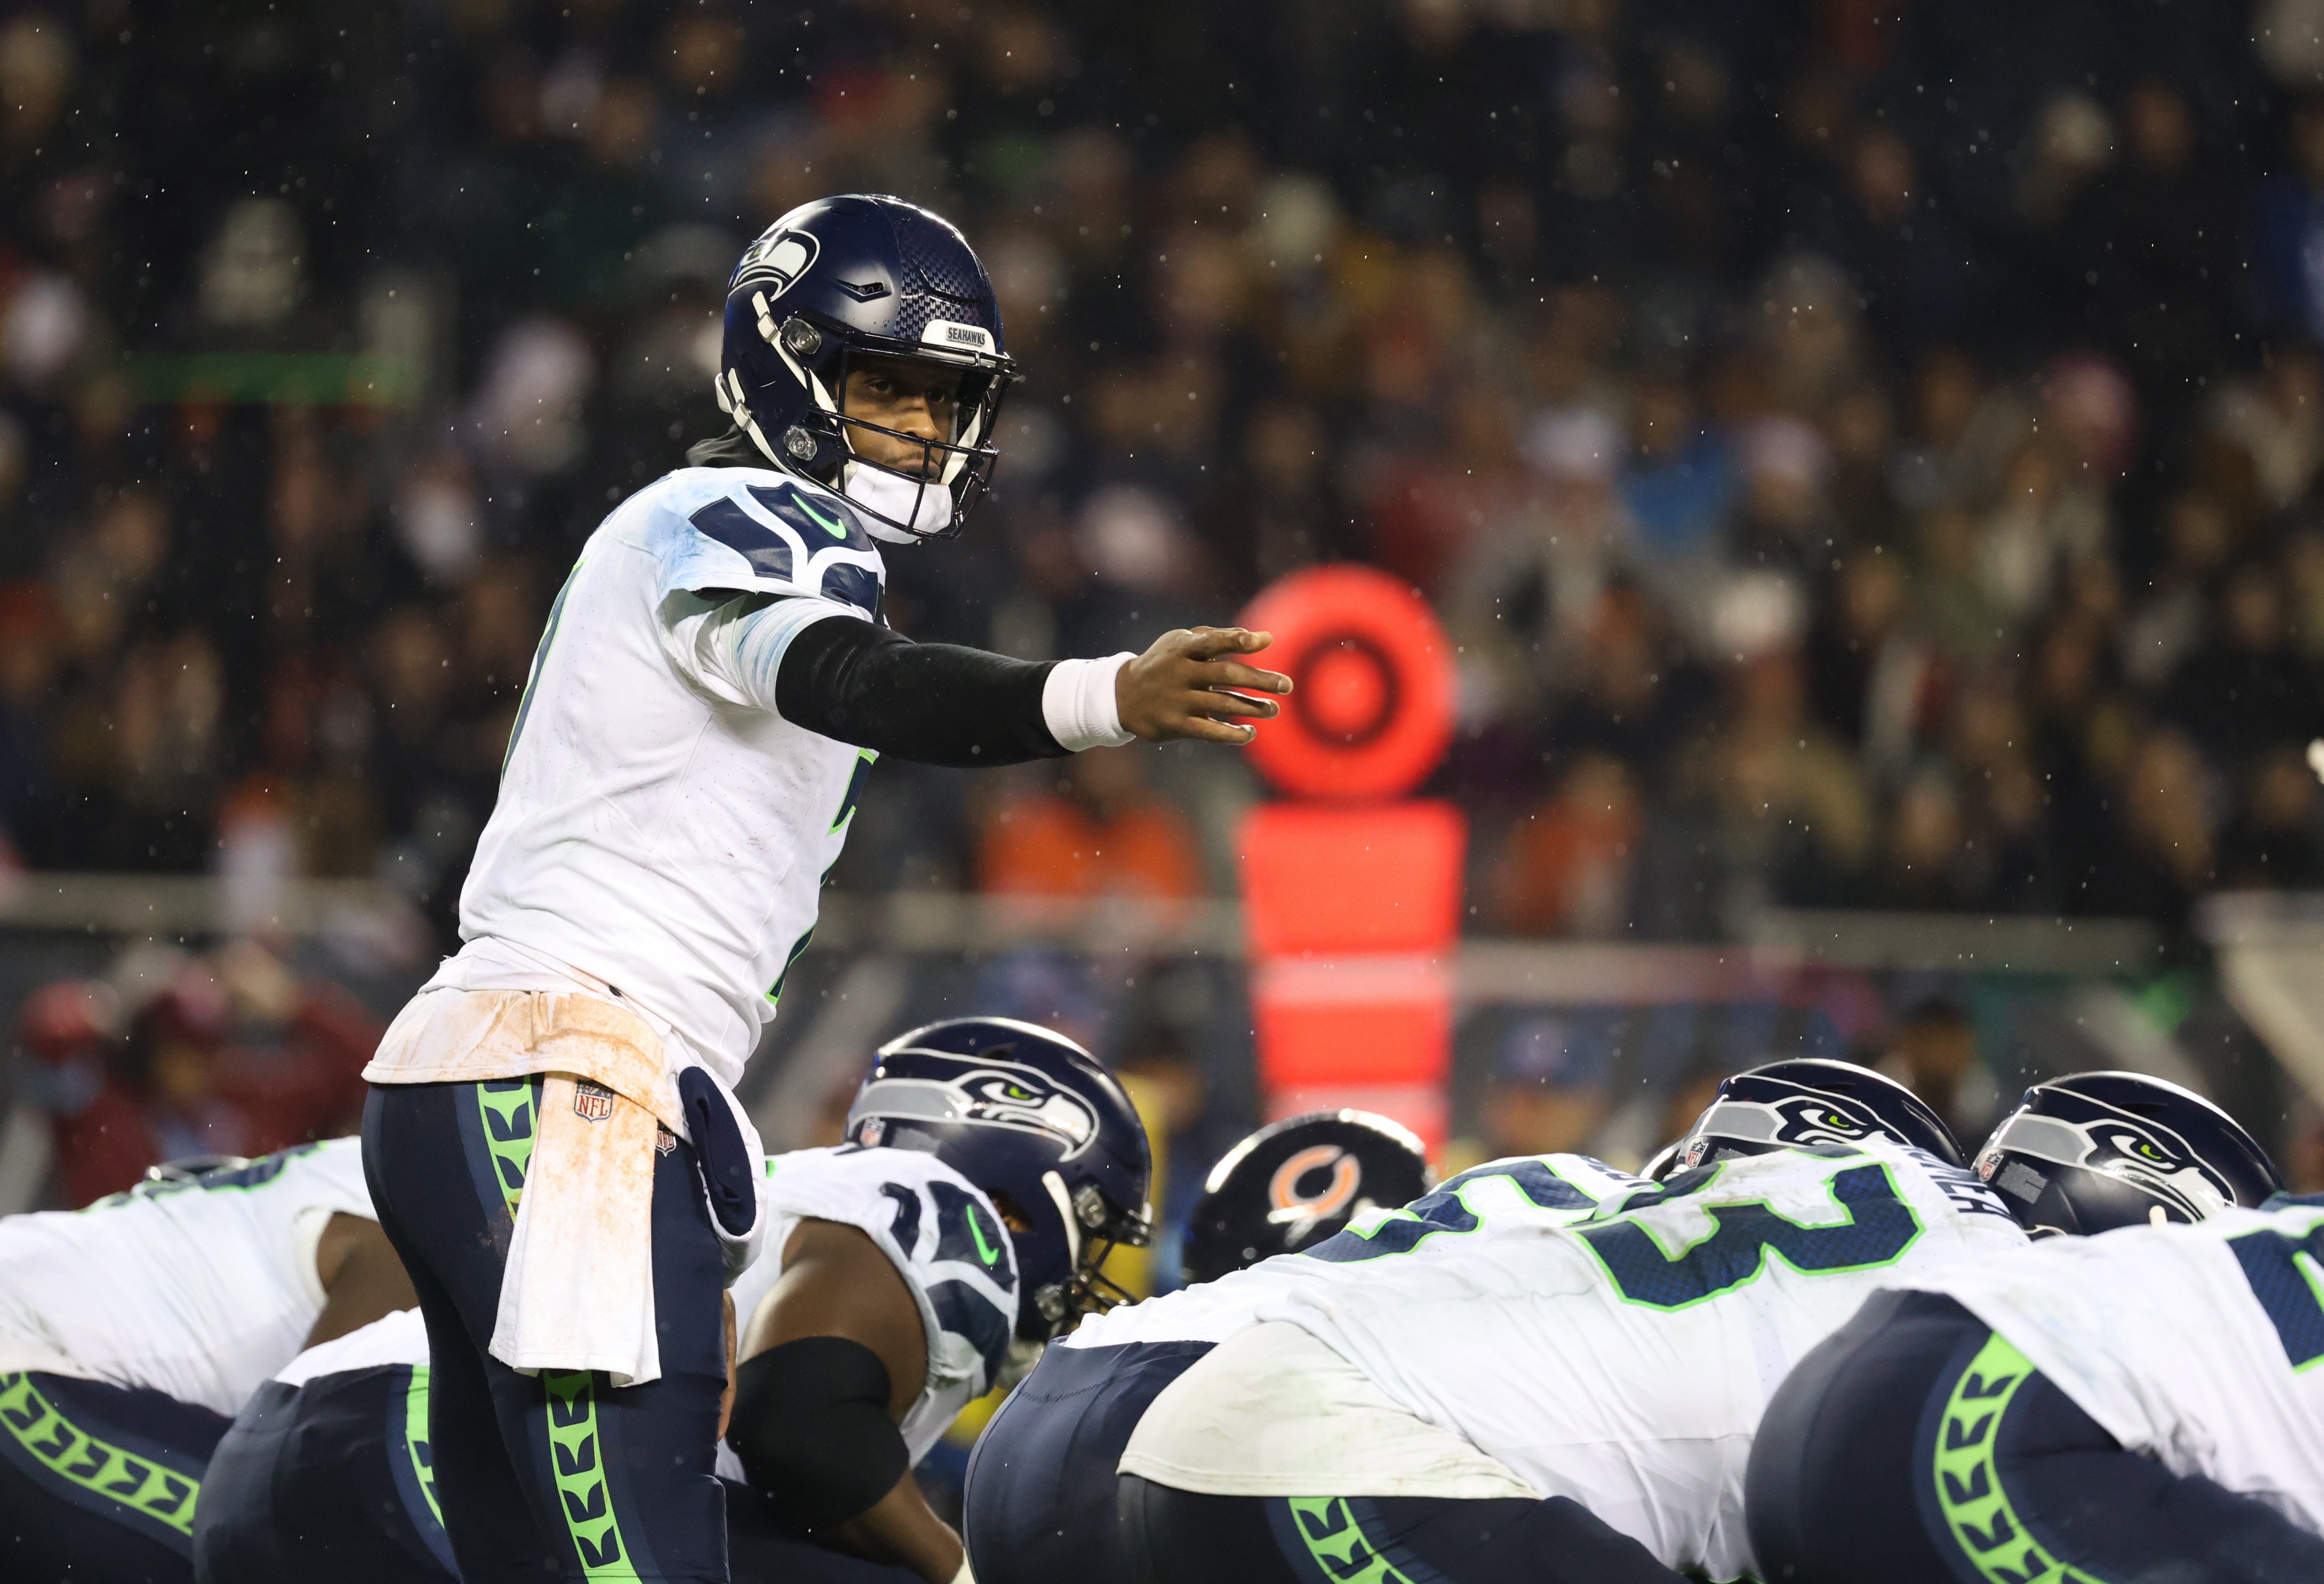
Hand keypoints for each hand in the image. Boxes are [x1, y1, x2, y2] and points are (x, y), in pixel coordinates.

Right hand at [1115, 626, 1292, 744]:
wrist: (1122, 696)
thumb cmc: (1163, 663)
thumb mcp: (1181, 643)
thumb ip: (1217, 637)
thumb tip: (1263, 638)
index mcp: (1182, 649)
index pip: (1212, 642)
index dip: (1236, 640)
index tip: (1263, 641)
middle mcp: (1180, 673)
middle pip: (1226, 675)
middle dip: (1259, 680)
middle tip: (1287, 685)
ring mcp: (1178, 700)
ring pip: (1223, 705)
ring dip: (1253, 708)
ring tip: (1274, 710)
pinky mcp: (1176, 724)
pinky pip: (1210, 731)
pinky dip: (1233, 734)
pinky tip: (1250, 733)